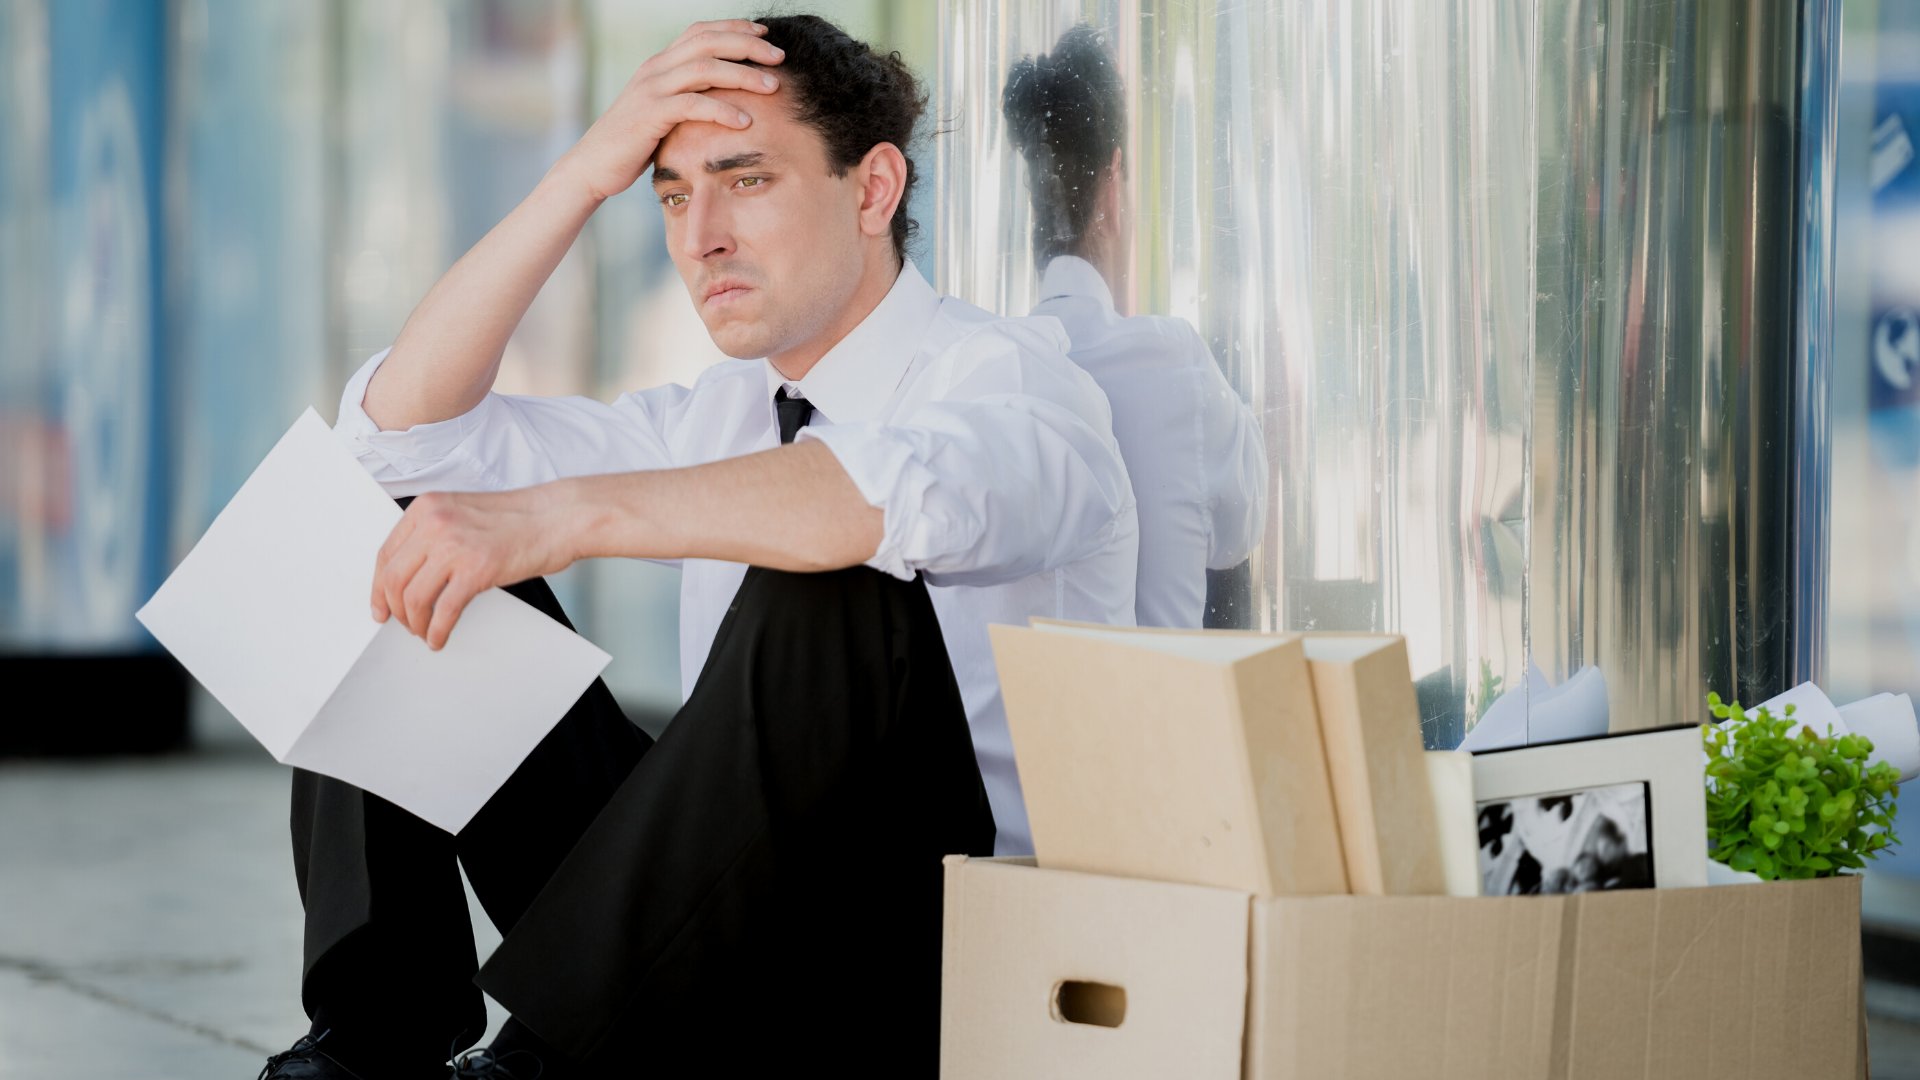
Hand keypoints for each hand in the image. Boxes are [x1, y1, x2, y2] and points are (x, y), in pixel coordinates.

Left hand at [371, 487, 579, 649]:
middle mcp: (435, 524)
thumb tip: (412, 575)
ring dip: (416, 624)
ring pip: (414, 598)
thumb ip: (435, 535)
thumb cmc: (519, 518)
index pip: (386, 554)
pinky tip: (441, 638)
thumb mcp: (463, 513)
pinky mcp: (476, 570)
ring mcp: (454, 546)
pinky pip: (444, 611)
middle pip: (394, 579)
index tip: (381, 607)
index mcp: (427, 508)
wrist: (558, 517)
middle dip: (395, 610)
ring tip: (426, 632)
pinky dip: (438, 631)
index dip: (379, 588)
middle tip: (404, 625)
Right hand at [558, 19, 785, 201]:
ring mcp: (651, 89)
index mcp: (661, 64)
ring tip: (774, 87)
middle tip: (780, 57)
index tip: (766, 37)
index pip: (701, 32)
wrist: (593, 166)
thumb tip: (720, 97)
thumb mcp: (662, 112)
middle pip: (708, 42)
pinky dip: (722, 110)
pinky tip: (745, 121)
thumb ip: (686, 97)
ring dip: (743, 74)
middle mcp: (656, 68)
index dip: (734, 29)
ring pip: (704, 68)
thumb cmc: (633, 144)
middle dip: (748, 46)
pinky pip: (692, 104)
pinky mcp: (650, 114)